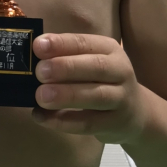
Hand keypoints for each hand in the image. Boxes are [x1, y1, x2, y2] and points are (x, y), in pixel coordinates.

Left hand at [30, 32, 145, 144]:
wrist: (136, 113)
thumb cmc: (102, 81)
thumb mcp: (91, 62)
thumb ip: (65, 57)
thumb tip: (31, 55)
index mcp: (110, 49)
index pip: (85, 43)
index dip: (62, 44)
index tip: (38, 46)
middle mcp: (120, 71)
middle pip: (95, 67)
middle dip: (66, 68)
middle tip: (39, 72)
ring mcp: (122, 98)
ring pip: (95, 96)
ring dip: (66, 95)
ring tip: (40, 96)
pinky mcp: (115, 124)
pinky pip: (89, 123)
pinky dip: (64, 122)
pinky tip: (42, 118)